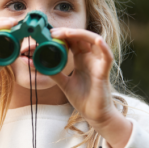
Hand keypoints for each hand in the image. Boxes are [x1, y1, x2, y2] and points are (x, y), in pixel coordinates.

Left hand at [49, 28, 131, 147]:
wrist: (94, 115)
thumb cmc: (83, 99)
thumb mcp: (64, 84)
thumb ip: (55, 73)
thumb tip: (41, 64)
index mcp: (81, 59)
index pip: (73, 41)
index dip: (62, 35)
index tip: (49, 34)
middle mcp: (90, 58)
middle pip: (82, 37)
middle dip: (68, 32)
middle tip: (53, 32)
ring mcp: (98, 63)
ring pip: (95, 41)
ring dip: (81, 34)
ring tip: (67, 33)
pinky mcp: (104, 71)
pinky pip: (107, 56)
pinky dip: (104, 47)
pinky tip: (97, 40)